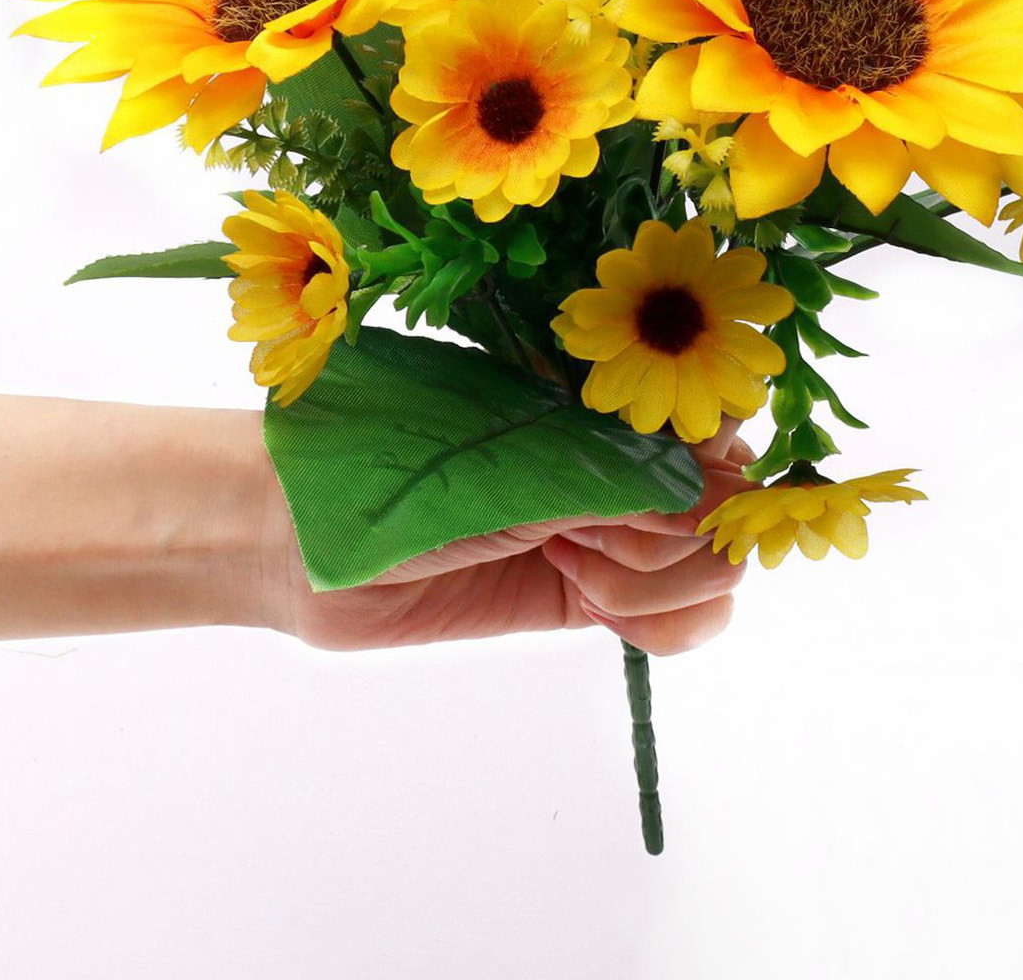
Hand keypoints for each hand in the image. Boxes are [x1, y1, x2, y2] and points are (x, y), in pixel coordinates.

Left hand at [261, 418, 751, 654]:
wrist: (296, 536)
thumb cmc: (395, 463)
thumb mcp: (515, 465)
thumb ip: (620, 483)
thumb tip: (723, 501)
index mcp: (604, 398)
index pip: (717, 422)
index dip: (719, 458)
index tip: (682, 479)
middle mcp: (619, 461)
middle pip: (727, 507)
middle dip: (675, 533)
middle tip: (584, 530)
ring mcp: (607, 531)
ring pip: (709, 571)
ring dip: (657, 582)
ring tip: (570, 565)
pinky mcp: (587, 597)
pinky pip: (671, 620)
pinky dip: (661, 626)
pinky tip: (599, 606)